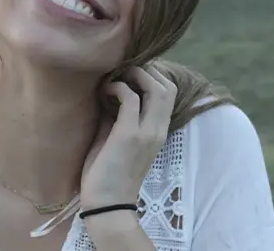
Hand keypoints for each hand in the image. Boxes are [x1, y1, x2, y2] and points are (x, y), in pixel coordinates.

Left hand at [82, 65, 176, 208]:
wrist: (106, 203)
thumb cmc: (107, 174)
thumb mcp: (116, 139)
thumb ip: (118, 116)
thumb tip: (110, 94)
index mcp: (157, 132)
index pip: (168, 94)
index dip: (152, 77)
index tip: (128, 75)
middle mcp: (158, 129)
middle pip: (168, 86)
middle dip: (146, 71)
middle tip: (122, 72)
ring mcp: (146, 132)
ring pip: (157, 88)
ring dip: (136, 75)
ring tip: (116, 78)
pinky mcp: (129, 134)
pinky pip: (130, 97)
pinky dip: (117, 87)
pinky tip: (105, 92)